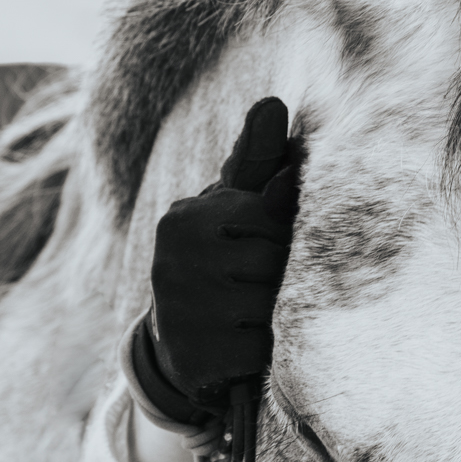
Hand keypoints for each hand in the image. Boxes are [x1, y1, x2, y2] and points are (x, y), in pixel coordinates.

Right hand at [128, 98, 297, 426]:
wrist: (183, 347)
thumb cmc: (221, 260)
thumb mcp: (233, 208)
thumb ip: (256, 164)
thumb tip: (273, 105)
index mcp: (187, 217)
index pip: (272, 215)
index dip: (283, 235)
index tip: (266, 244)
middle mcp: (175, 260)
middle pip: (277, 260)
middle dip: (285, 275)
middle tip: (260, 285)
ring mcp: (185, 310)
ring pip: (276, 305)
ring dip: (280, 312)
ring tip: (253, 313)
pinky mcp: (200, 356)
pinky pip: (267, 348)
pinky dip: (269, 349)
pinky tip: (246, 343)